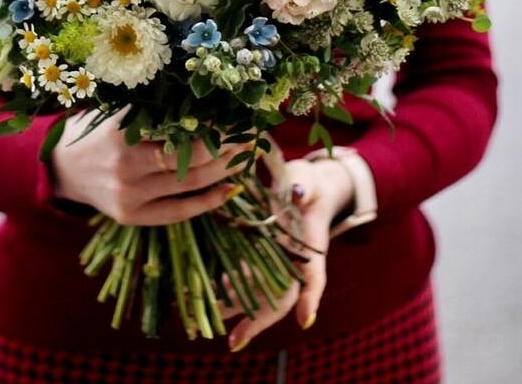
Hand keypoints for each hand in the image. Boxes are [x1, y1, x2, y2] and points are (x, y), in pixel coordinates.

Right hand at [50, 111, 247, 225]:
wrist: (61, 168)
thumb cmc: (95, 131)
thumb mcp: (118, 113)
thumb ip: (155, 110)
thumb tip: (207, 102)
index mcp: (122, 137)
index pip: (180, 133)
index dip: (214, 128)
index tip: (236, 117)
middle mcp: (126, 170)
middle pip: (190, 161)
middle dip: (226, 148)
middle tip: (250, 135)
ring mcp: (129, 198)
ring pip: (190, 185)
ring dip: (224, 171)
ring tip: (244, 155)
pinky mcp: (132, 217)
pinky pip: (179, 212)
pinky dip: (208, 201)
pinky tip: (230, 187)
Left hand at [222, 157, 353, 351]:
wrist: (304, 187)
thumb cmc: (308, 184)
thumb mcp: (308, 180)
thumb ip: (304, 186)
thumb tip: (298, 192)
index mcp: (311, 246)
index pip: (314, 275)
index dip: (310, 297)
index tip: (304, 320)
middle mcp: (293, 261)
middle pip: (280, 298)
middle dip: (258, 320)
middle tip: (235, 341)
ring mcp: (275, 262)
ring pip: (257, 293)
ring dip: (233, 308)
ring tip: (207, 319)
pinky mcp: (258, 257)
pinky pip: (244, 278)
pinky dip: (226, 288)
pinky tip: (206, 293)